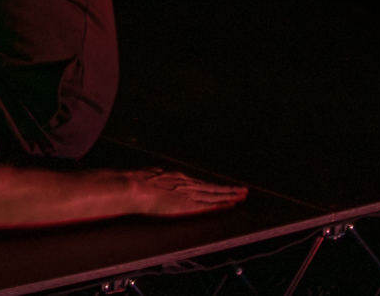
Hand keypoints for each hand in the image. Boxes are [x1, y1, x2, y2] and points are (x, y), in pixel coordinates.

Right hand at [124, 168, 247, 216]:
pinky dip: (220, 204)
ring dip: (229, 196)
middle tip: (243, 190)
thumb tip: (154, 176)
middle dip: (229, 189)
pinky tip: (229, 204)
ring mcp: (189, 193)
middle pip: (213, 187)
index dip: (214, 186)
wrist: (136, 186)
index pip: (202, 184)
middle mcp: (187, 183)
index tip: (224, 187)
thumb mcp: (151, 176)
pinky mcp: (188, 204)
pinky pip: (209, 204)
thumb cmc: (138, 182)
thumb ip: (157, 178)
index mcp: (178, 178)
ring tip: (242, 196)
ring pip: (215, 194)